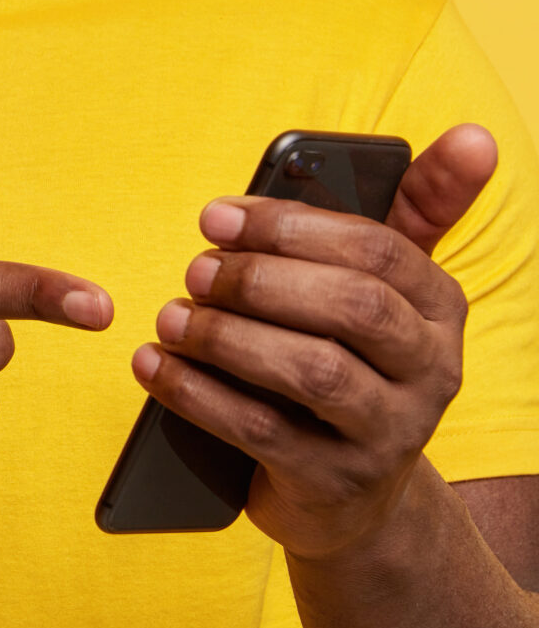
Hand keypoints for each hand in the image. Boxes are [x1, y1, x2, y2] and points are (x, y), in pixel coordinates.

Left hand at [133, 123, 498, 559]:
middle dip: (261, 281)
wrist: (347, 491)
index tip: (215, 215)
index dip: (290, 227)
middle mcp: (431, 371)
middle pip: (352, 308)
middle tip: (192, 268)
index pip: (376, 250)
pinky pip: (263, 432)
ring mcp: (389, 433)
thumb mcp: (383, 288)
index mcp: (440, 308)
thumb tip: (474, 136)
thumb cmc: (349, 359)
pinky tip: (154, 367)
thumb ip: (414, 209)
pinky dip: (198, 395)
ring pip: (314, 373)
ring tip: (170, 316)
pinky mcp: (336, 482)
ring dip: (228, 337)